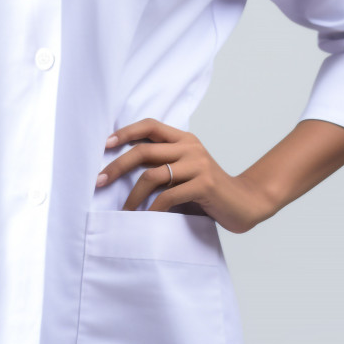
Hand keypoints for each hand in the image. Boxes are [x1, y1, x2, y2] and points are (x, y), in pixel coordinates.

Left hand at [98, 118, 279, 234]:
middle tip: (99, 181)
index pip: (150, 125)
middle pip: (144, 150)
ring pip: (153, 175)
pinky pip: (168, 196)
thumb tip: (122, 169)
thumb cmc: (208, 190)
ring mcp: (198, 165)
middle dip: (117, 165)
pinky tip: (145, 218)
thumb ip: (164, 165)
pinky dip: (152, 209)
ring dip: (132, 195)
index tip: (104, 144)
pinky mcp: (204, 184)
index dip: (126, 132)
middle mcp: (190, 147)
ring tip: (122, 210)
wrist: (244, 203)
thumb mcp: (186, 170)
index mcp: (184, 139)